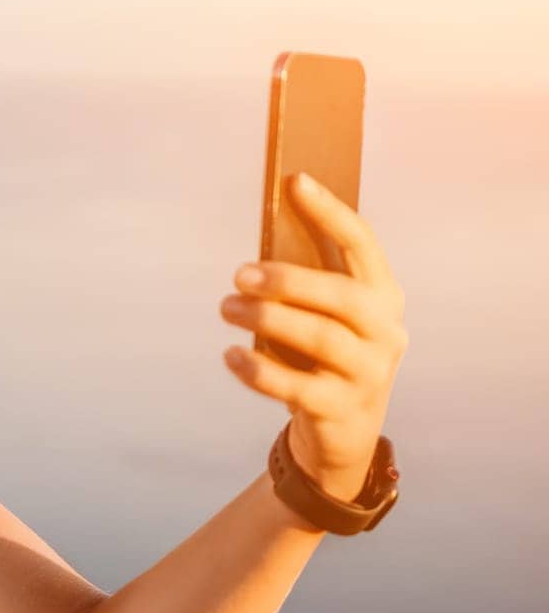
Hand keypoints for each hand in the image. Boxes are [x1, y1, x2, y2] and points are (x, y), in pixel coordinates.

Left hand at [218, 171, 408, 500]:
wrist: (343, 431)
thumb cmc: (322, 356)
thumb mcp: (323, 316)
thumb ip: (304, 284)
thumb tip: (257, 247)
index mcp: (383, 296)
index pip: (363, 244)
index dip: (330, 211)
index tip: (295, 180)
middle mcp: (386, 331)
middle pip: (342, 295)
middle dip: (287, 279)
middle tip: (238, 274)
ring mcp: (369, 373)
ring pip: (321, 338)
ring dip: (266, 319)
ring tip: (226, 308)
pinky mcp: (342, 409)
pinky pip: (296, 386)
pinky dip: (258, 370)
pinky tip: (231, 356)